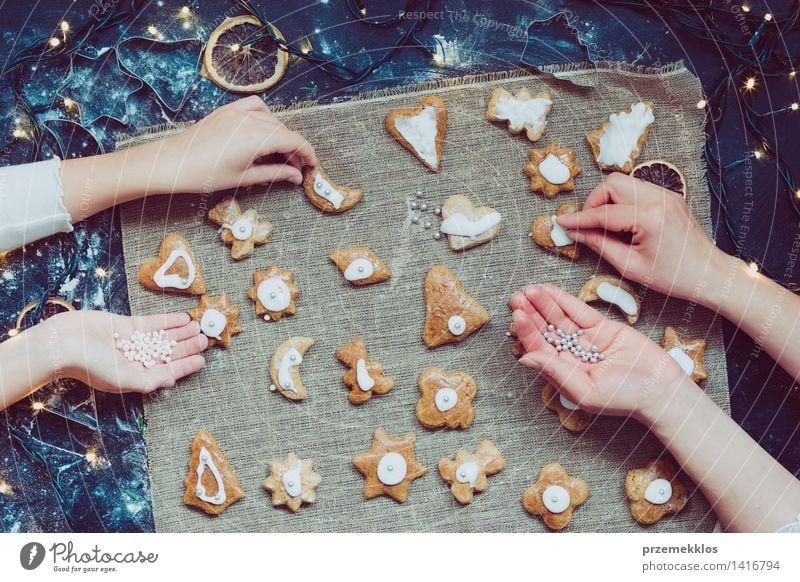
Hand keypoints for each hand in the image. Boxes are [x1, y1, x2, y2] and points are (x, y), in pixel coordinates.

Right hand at [47, 310, 206, 393]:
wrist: (62, 343)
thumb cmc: (89, 366)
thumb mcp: (123, 379)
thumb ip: (148, 381)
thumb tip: (170, 382)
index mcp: (134, 376)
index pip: (166, 371)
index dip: (184, 367)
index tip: (202, 361)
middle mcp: (134, 360)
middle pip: (167, 353)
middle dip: (186, 347)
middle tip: (205, 340)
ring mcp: (130, 342)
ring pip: (161, 337)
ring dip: (180, 333)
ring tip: (198, 328)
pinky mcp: (124, 326)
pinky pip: (150, 324)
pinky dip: (167, 321)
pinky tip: (182, 319)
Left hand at [148, 96, 316, 193]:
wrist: (171, 163)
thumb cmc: (203, 174)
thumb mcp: (244, 178)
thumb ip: (274, 174)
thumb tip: (296, 176)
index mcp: (256, 138)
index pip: (294, 140)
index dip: (307, 153)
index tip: (312, 165)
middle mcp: (249, 121)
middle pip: (284, 130)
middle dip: (293, 149)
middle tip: (293, 168)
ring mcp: (237, 113)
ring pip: (271, 119)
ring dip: (280, 135)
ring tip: (278, 154)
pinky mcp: (226, 111)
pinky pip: (254, 106)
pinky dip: (265, 116)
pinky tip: (262, 131)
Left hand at [509, 284, 692, 422]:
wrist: (660, 390)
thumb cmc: (623, 399)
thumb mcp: (586, 391)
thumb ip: (555, 373)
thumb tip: (524, 359)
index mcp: (563, 373)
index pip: (540, 348)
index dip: (528, 332)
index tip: (518, 315)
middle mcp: (571, 356)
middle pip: (546, 331)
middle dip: (531, 314)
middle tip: (517, 297)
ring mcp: (587, 341)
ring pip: (560, 319)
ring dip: (545, 304)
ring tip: (530, 289)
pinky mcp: (603, 329)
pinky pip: (580, 313)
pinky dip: (565, 301)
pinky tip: (550, 290)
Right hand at [555, 173, 727, 301]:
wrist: (711, 274)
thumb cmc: (674, 277)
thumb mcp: (631, 267)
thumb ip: (600, 245)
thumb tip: (576, 233)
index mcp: (649, 218)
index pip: (604, 212)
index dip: (579, 218)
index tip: (561, 222)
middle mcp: (659, 198)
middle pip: (612, 183)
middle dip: (594, 201)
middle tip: (588, 224)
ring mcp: (666, 194)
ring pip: (623, 182)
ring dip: (607, 199)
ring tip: (604, 225)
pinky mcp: (669, 197)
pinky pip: (636, 189)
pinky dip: (622, 201)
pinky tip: (622, 222)